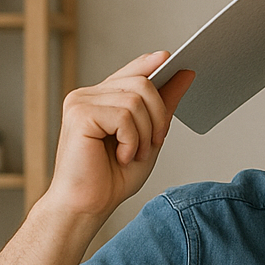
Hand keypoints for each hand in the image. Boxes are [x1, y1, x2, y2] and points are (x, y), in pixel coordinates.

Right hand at [42, 51, 194, 221]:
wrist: (88, 206)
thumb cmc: (113, 177)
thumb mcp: (149, 137)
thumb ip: (164, 106)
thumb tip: (185, 73)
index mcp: (102, 99)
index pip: (131, 72)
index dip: (152, 64)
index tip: (171, 58)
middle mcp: (88, 95)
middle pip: (142, 83)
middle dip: (159, 116)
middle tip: (154, 143)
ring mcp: (80, 102)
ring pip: (136, 100)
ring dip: (146, 133)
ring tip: (134, 154)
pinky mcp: (79, 114)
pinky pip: (124, 116)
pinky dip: (132, 140)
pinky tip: (122, 156)